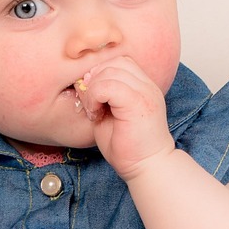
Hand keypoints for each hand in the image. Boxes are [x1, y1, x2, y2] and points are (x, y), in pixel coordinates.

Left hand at [77, 56, 173, 178]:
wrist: (147, 167)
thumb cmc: (127, 147)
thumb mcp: (108, 115)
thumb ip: (100, 95)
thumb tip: (81, 81)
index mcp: (142, 86)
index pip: (119, 61)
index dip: (100, 75)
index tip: (93, 99)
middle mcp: (146, 85)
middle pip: (113, 62)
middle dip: (94, 80)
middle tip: (91, 104)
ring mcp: (144, 91)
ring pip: (109, 70)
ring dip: (93, 89)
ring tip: (94, 110)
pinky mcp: (138, 102)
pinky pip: (107, 85)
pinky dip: (94, 97)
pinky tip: (96, 114)